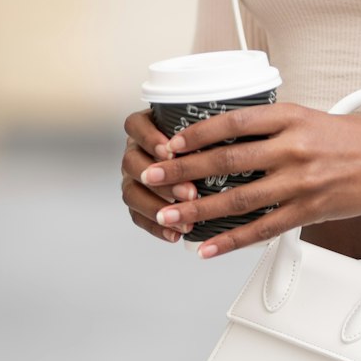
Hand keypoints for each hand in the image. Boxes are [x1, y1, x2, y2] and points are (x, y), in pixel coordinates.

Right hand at [121, 109, 200, 243]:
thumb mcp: (209, 127)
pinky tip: (176, 234)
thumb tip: (230, 129)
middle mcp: (136, 150)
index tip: (170, 152)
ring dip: (157, 207)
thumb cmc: (212, 139)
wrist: (212, 164)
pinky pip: (138, 217)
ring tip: (185, 219)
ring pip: (131, 192)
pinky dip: (156, 227)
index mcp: (147, 126)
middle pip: (131, 163)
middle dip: (162, 180)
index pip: (135, 126)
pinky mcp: (138, 201)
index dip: (149, 139)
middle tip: (190, 192)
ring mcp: (134, 177)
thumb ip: (210, 127)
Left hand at [135, 101, 360, 256]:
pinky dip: (231, 240)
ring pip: (238, 197)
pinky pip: (263, 228)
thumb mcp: (314, 117)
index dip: (197, 133)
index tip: (171, 141)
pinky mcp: (310, 210)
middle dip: (181, 170)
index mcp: (292, 117)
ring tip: (168, 215)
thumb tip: (233, 138)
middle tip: (150, 176)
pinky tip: (207, 248)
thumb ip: (276, 127)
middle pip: (226, 160)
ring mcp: (301, 181)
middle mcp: (293, 147)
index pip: (232, 122)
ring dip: (197, 209)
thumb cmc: (358, 138)